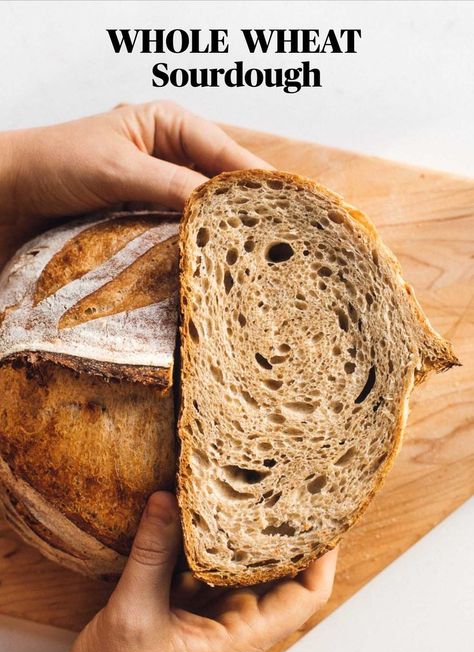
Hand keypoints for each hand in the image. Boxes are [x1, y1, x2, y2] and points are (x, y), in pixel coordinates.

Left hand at [0, 101, 269, 262]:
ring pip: (203, 204)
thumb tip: (218, 207)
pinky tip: (212, 254)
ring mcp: (159, 183)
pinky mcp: (147, 210)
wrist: (13, 188)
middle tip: (277, 233)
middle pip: (220, 178)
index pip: (224, 151)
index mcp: (168, 123)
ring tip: (253, 248)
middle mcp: (169, 151)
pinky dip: (196, 237)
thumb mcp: (119, 170)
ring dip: (221, 224)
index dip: (256, 177)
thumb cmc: (58, 163)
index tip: (287, 202)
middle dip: (244, 204)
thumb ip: (171, 185)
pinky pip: (182, 223)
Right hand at [43, 492, 337, 651]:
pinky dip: (218, 538)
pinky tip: (212, 510)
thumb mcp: (136, 611)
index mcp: (239, 636)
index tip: (327, 522)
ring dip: (255, 533)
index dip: (323, 561)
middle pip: (283, 575)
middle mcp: (236, 622)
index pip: (304, 598)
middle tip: (296, 491)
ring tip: (261, 493)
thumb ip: (153, 554)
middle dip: (292, 535)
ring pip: (249, 566)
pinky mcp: (192, 600)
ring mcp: (215, 610)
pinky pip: (214, 563)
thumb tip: (168, 502)